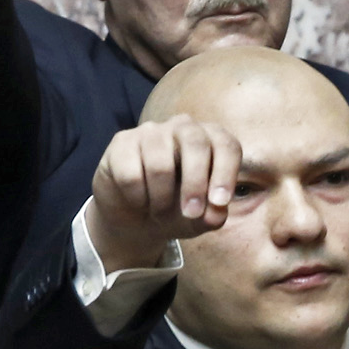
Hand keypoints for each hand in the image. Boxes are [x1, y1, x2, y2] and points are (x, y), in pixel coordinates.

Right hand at [86, 118, 242, 272]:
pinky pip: (131, 174)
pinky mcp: (122, 142)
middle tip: (191, 213)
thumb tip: (215, 214)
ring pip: (160, 165)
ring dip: (161, 199)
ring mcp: (151, 131)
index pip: (226, 145)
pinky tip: (138, 201)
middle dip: (195, 184)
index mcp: (210, 140)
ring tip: (159, 211)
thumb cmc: (175, 211)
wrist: (135, 216)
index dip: (225, 173)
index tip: (219, 202)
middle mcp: (183, 128)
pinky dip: (137, 197)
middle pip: (196, 144)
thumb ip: (213, 216)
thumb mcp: (198, 220)